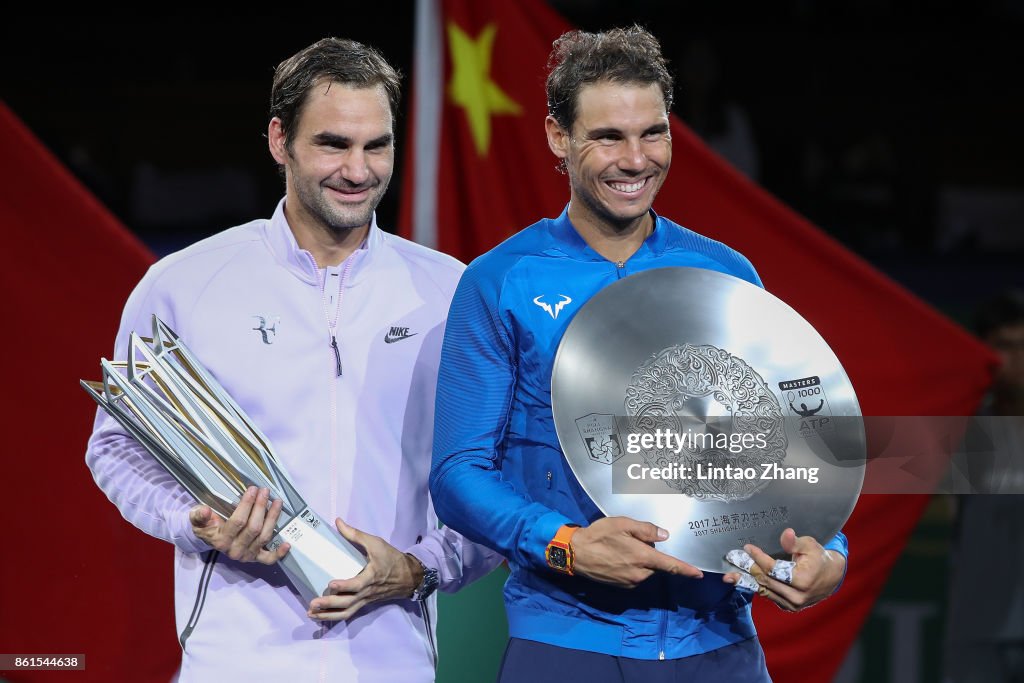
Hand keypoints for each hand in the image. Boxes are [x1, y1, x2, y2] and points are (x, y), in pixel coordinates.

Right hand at [189, 485, 289, 563]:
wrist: (208, 538)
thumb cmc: (205, 525)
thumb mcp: (197, 518)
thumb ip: (200, 515)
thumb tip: (205, 511)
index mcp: (221, 541)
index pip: (238, 522)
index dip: (247, 505)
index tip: (252, 490)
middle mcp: (235, 550)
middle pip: (253, 528)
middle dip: (261, 507)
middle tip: (265, 492)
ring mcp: (246, 555)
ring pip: (264, 537)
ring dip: (272, 519)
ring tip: (277, 502)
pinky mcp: (255, 558)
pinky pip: (268, 559)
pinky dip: (278, 553)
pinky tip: (287, 544)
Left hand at [307, 519, 423, 620]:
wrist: (408, 576)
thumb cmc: (391, 558)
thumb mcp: (376, 543)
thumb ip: (355, 534)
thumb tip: (338, 522)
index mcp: (371, 577)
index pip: (357, 584)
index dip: (344, 585)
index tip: (331, 584)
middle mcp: (366, 592)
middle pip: (348, 603)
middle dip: (329, 605)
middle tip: (313, 603)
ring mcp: (364, 600)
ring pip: (346, 612)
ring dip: (328, 616)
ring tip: (312, 614)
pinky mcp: (363, 603)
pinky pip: (349, 613)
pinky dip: (334, 616)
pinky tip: (321, 616)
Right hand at [571, 516, 702, 587]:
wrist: (575, 554)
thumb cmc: (598, 535)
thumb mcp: (622, 524)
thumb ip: (645, 530)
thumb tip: (664, 536)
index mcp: (642, 557)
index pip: (670, 566)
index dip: (686, 570)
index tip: (699, 574)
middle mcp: (639, 573)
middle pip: (655, 565)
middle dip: (650, 554)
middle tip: (631, 541)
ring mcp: (630, 582)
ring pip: (644, 570)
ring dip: (640, 561)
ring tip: (620, 548)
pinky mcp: (621, 586)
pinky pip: (634, 575)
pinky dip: (630, 567)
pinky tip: (616, 558)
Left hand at [723, 528, 845, 611]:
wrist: (831, 577)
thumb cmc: (818, 558)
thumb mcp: (810, 546)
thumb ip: (795, 542)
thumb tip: (786, 534)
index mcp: (802, 580)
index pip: (773, 569)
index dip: (759, 558)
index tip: (747, 547)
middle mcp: (797, 596)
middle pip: (766, 580)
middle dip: (748, 569)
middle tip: (732, 559)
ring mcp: (792, 604)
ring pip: (764, 590)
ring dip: (746, 581)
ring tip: (730, 575)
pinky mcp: (789, 607)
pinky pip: (768, 595)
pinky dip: (755, 587)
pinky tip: (743, 581)